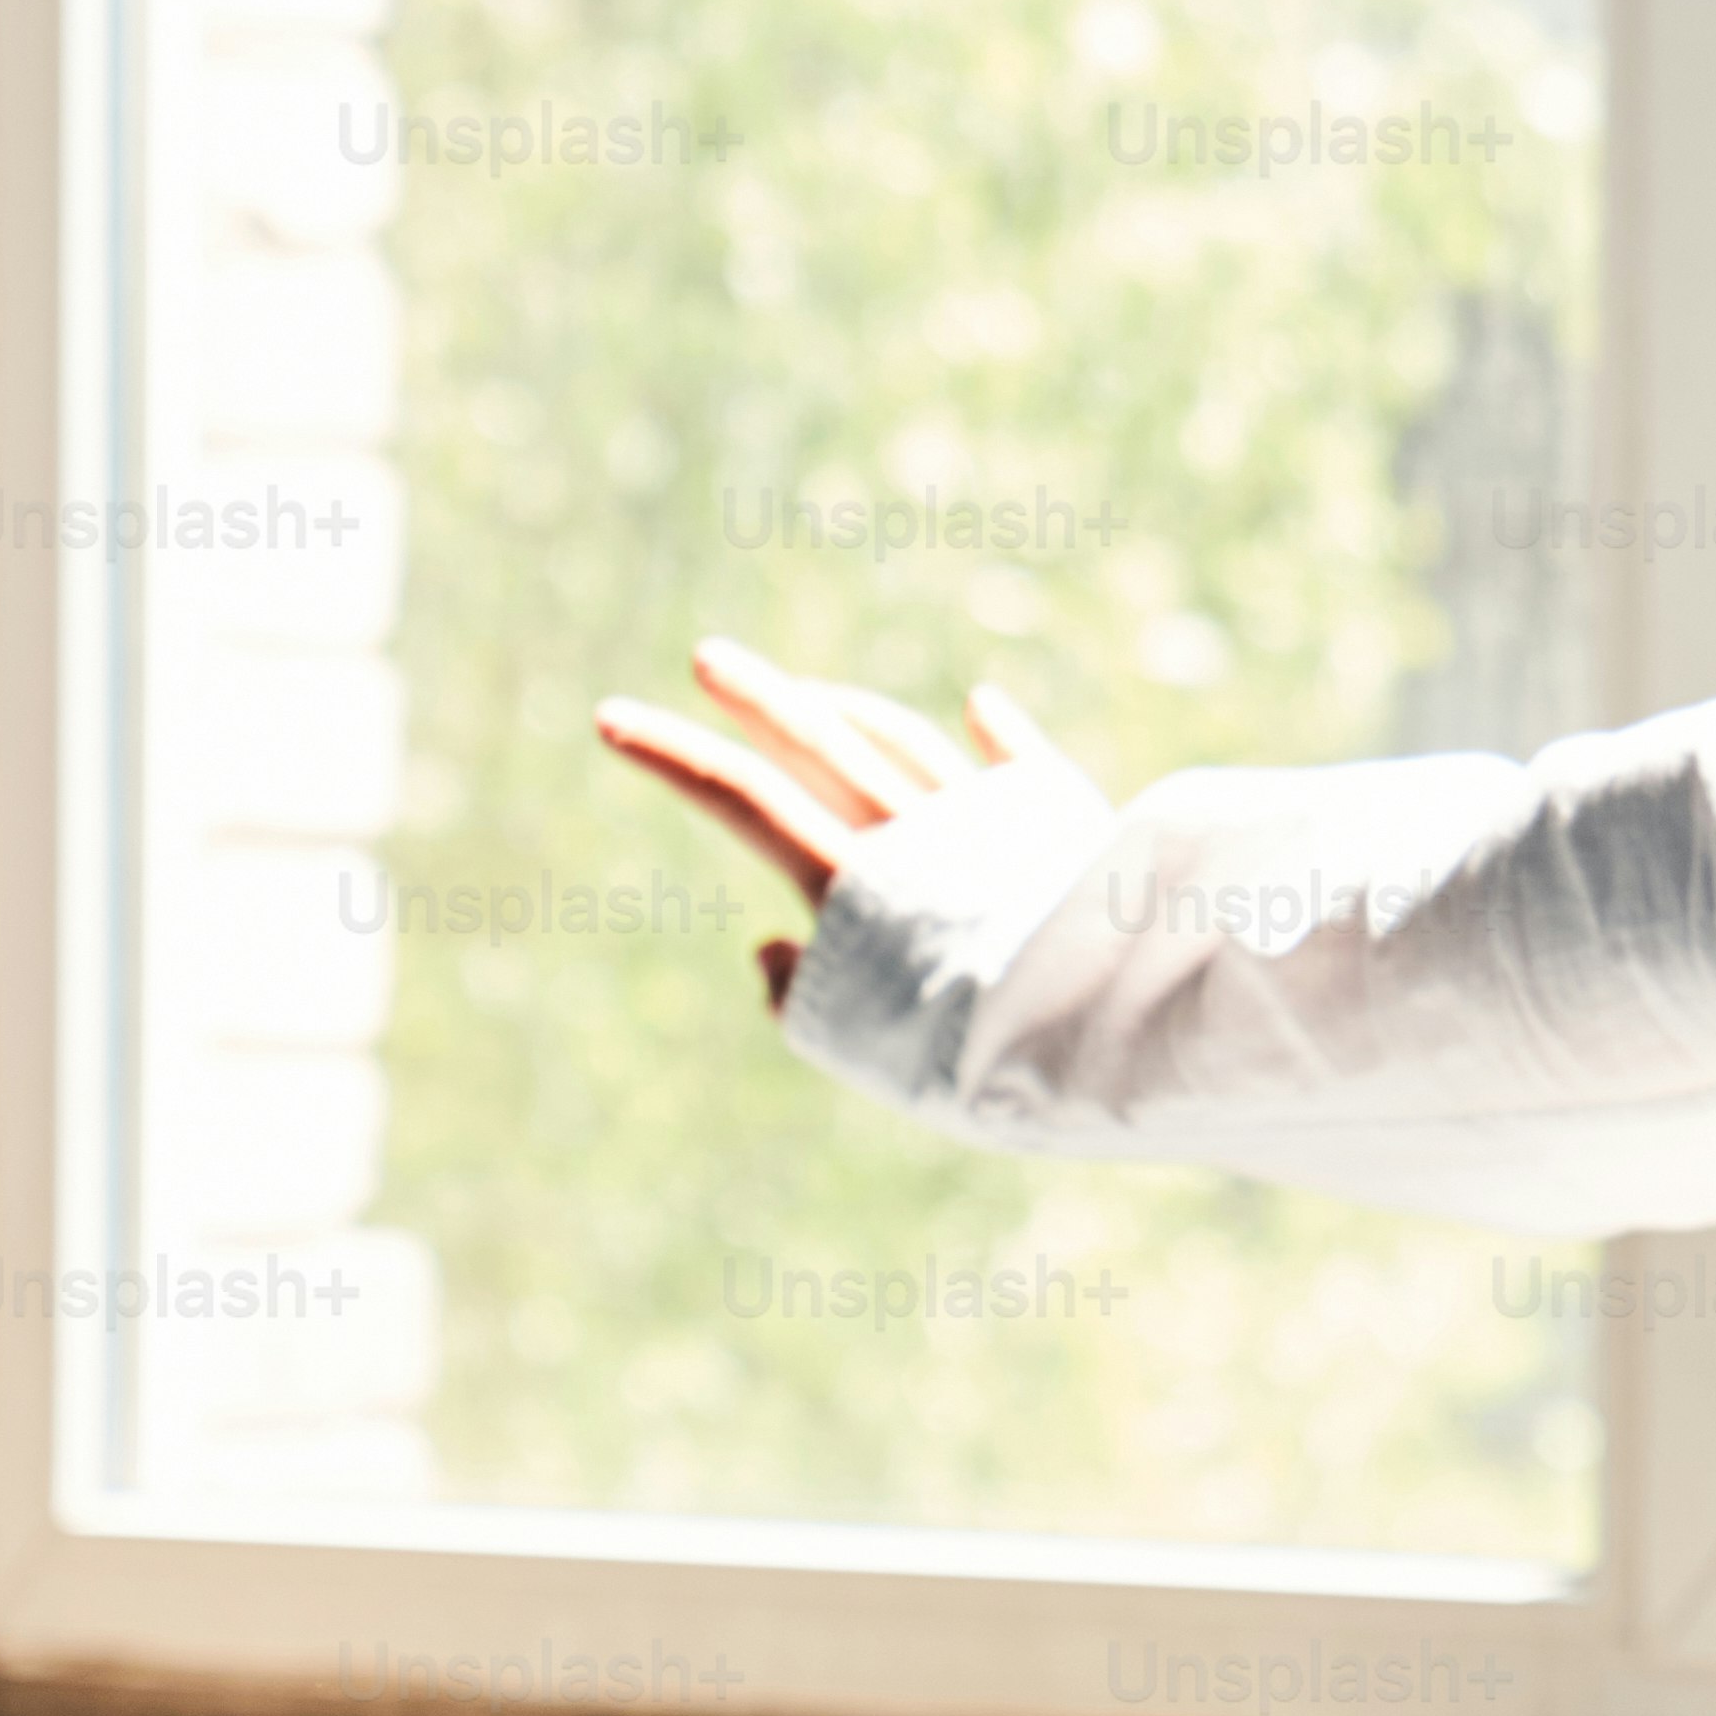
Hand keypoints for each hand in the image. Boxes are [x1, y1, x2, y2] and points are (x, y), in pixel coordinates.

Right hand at [593, 638, 1078, 1011]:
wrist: (1106, 1029)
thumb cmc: (974, 1058)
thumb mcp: (861, 1047)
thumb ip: (799, 994)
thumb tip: (770, 944)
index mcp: (857, 878)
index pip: (741, 795)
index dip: (670, 754)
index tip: (610, 718)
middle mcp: (916, 831)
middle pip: (816, 738)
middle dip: (754, 696)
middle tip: (709, 657)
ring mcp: (987, 818)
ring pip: (902, 743)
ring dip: (849, 712)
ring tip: (810, 697)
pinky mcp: (1057, 824)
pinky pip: (1020, 768)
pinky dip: (995, 737)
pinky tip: (983, 706)